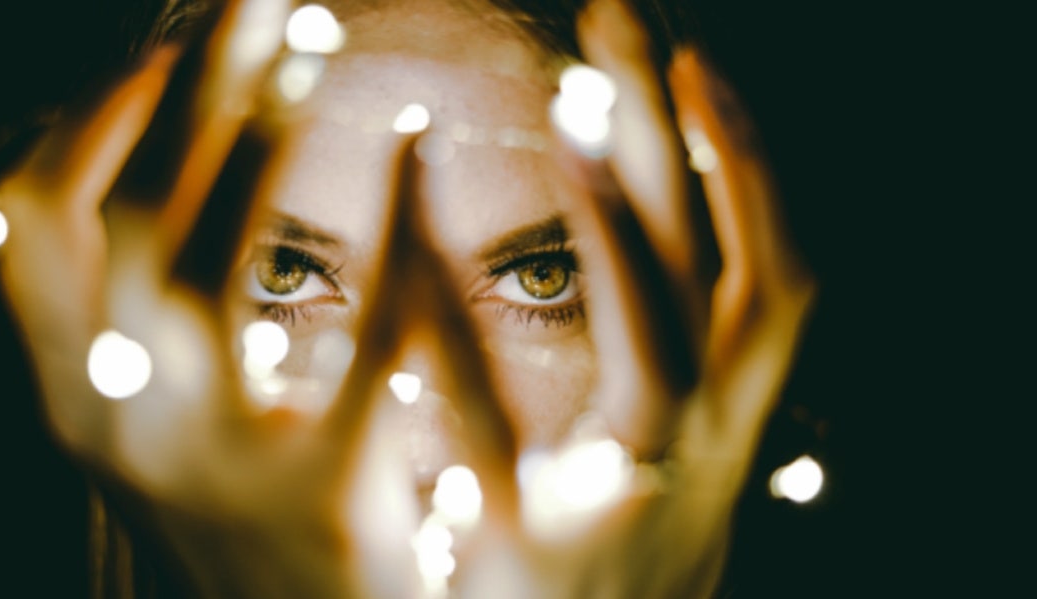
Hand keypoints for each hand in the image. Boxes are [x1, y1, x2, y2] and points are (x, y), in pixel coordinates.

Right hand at [0, 1, 429, 595]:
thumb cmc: (238, 518)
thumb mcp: (156, 424)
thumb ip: (132, 321)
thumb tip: (158, 168)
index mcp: (71, 392)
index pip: (31, 221)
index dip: (90, 120)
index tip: (161, 52)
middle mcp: (111, 418)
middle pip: (114, 212)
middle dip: (183, 90)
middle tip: (259, 4)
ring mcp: (204, 456)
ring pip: (197, 251)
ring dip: (253, 129)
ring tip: (316, 50)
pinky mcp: (319, 485)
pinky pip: (360, 327)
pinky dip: (390, 222)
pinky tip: (419, 153)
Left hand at [454, 0, 816, 595]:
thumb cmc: (634, 534)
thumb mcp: (680, 437)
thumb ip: (673, 339)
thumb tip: (635, 203)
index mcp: (736, 407)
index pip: (765, 262)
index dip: (745, 156)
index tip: (693, 58)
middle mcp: (708, 440)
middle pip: (717, 268)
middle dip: (678, 135)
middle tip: (617, 17)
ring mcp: (632, 492)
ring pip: (657, 342)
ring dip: (625, 222)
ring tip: (571, 113)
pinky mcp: (535, 544)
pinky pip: (495, 429)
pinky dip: (455, 339)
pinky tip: (410, 258)